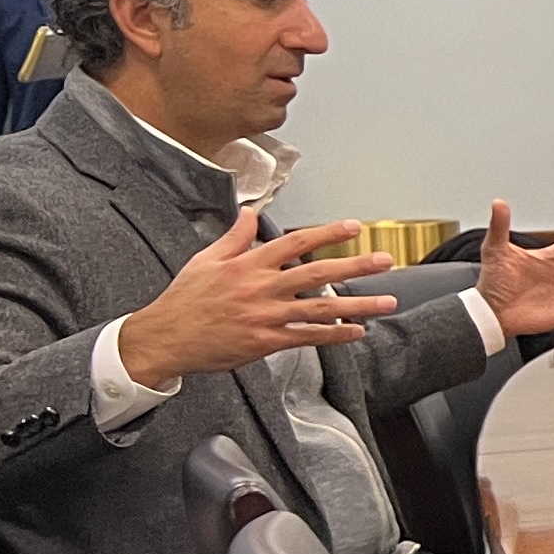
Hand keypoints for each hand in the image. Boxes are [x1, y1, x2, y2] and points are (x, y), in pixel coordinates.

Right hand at [113, 208, 397, 386]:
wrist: (165, 338)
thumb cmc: (185, 299)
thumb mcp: (205, 260)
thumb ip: (235, 237)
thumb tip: (250, 212)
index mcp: (247, 265)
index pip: (294, 242)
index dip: (326, 233)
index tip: (354, 227)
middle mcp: (261, 288)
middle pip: (316, 273)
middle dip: (355, 266)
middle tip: (385, 261)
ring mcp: (266, 316)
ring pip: (320, 308)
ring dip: (358, 304)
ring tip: (388, 300)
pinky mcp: (266, 341)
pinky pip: (308, 337)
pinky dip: (335, 334)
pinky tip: (358, 331)